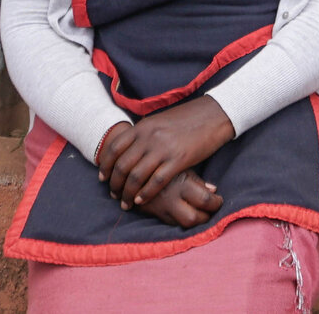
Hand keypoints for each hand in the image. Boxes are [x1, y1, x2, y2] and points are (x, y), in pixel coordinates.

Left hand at [96, 122, 224, 221]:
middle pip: (122, 166)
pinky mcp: (178, 160)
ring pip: (136, 176)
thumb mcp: (160, 121)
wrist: (215, 114)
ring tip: (126, 203)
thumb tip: (129, 150)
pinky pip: (156, 182)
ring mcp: (163, 148)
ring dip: (127, 193)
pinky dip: (145, 194)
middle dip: (115, 184)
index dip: (106, 166)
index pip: (115, 148)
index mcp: (143, 126)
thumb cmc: (188, 118)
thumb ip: (144, 134)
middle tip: (114, 195)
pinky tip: (141, 201)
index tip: (103, 178)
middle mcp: (149, 137)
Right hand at [136, 174, 222, 228]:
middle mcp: (170, 198)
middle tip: (210, 210)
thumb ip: (197, 181)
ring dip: (194, 221)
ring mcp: (161, 208)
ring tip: (200, 213)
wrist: (133, 168)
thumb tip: (214, 191)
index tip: (218, 200)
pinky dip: (181, 220)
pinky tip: (186, 212)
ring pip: (181, 225)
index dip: (216, 203)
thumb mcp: (182, 166)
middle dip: (205, 218)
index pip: (205, 200)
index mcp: (181, 183)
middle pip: (193, 219)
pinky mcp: (154, 213)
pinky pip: (171, 223)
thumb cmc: (163, 163)